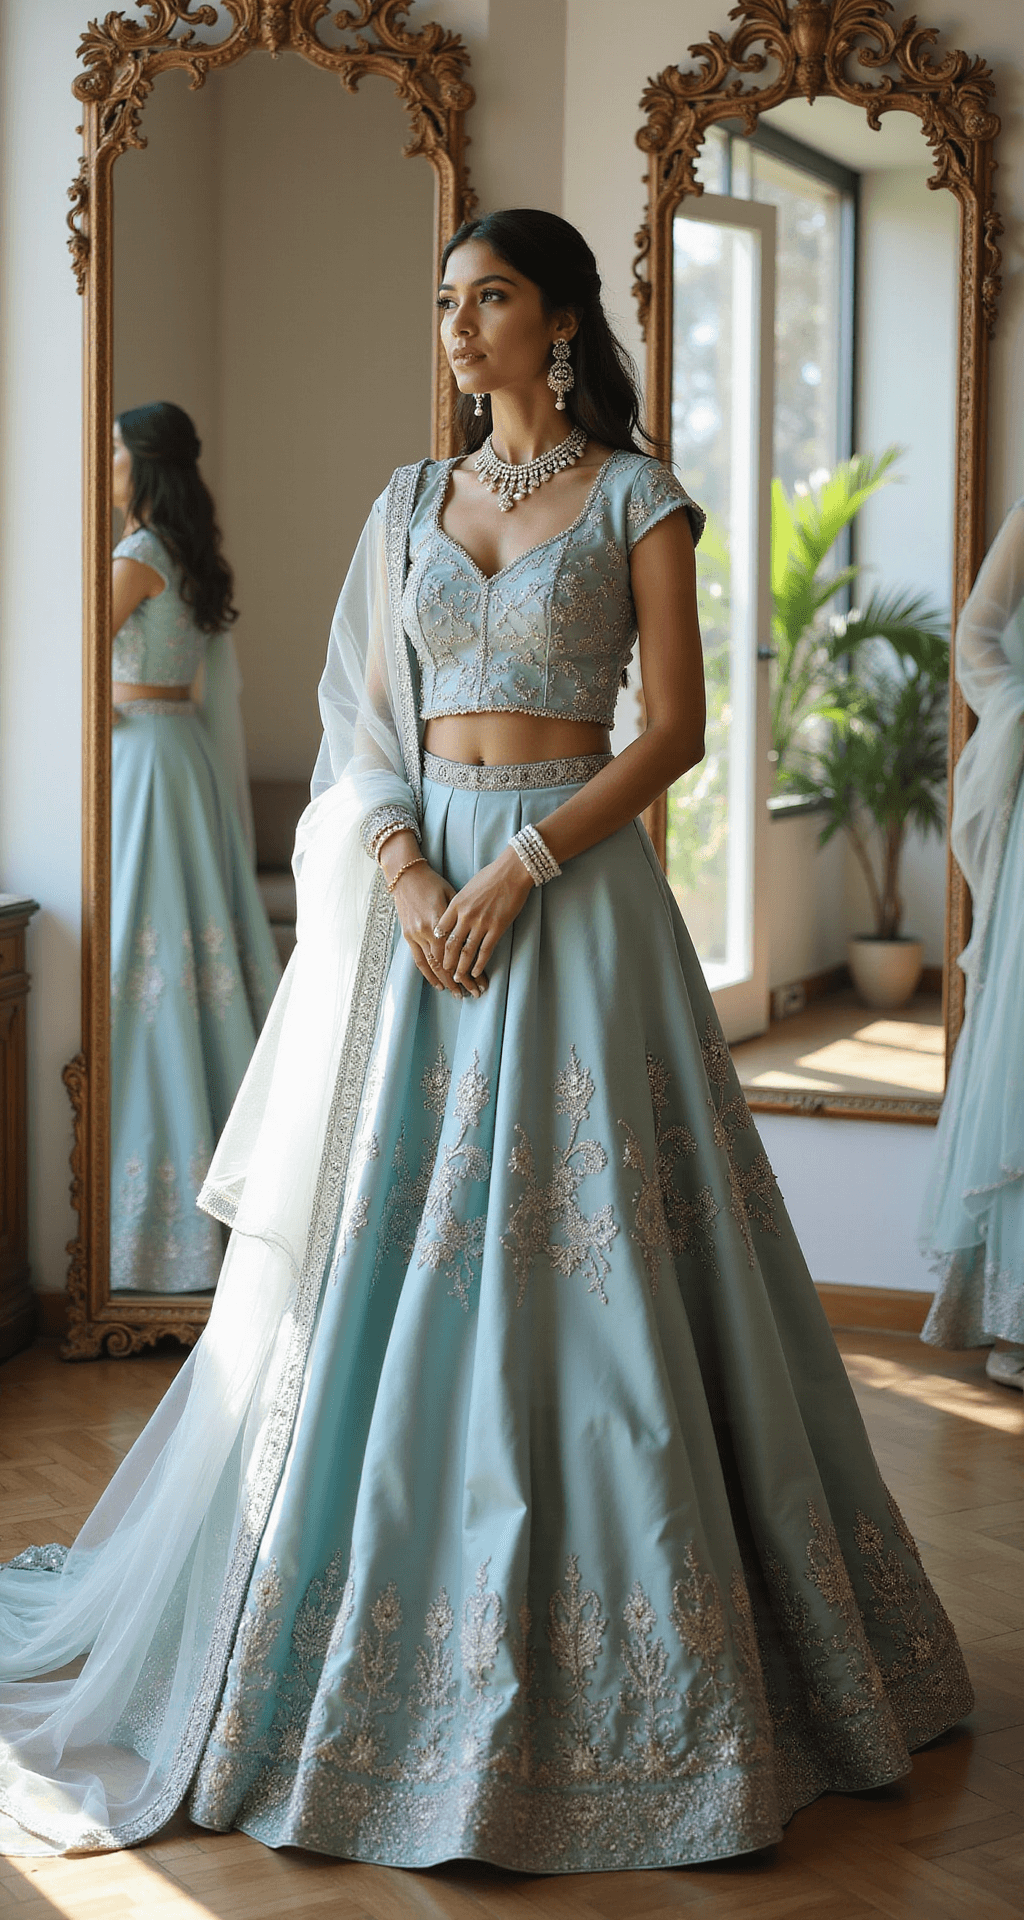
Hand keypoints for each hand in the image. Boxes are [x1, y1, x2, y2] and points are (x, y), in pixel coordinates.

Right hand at [389, 860, 472, 996]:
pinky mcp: (408, 935)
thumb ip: (461, 918)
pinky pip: (419, 960)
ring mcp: (416, 934)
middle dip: (461, 981)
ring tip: (458, 994)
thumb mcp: (453, 896)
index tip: (482, 981)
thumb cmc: (434, 883)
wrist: (406, 876)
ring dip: (446, 982)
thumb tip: (477, 936)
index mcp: (443, 919)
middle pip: (447, 963)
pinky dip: (428, 974)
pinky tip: (438, 984)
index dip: (471, 970)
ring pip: (433, 965)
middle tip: (474, 993)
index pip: (460, 953)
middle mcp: (428, 930)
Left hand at [434, 846, 533, 988]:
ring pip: (466, 951)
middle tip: (445, 973)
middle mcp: (465, 915)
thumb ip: (459, 905)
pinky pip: (485, 951)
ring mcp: (481, 922)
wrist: (512, 871)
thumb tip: (453, 919)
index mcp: (455, 904)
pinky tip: (476, 973)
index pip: (441, 930)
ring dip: (461, 968)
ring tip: (458, 979)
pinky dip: (479, 964)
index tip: (436, 955)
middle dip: (446, 962)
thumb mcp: (467, 889)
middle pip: (450, 945)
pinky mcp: (497, 927)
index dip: (437, 946)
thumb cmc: (491, 876)